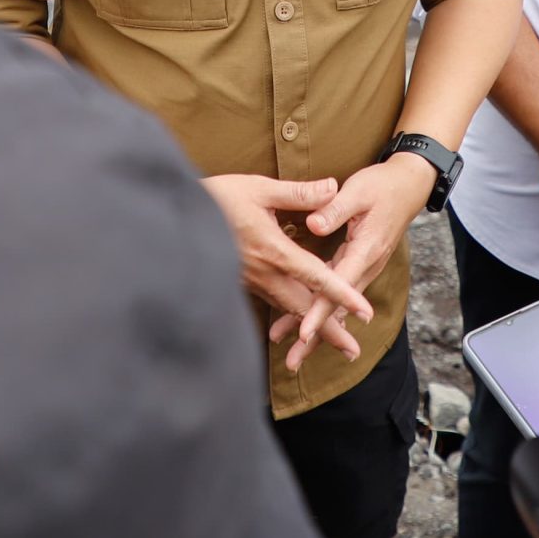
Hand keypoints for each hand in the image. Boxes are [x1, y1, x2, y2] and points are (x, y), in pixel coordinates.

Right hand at [203, 174, 375, 364]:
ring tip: (334, 340)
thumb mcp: (258, 188)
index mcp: (273, 250)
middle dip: (329, 330)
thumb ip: (298, 192)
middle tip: (353, 351)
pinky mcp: (242, 281)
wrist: (173, 218)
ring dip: (311, 326)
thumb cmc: (217, 197)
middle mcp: (263, 273)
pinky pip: (272, 302)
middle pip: (303, 308)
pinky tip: (299, 319)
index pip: (316, 276)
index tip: (364, 312)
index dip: (342, 295)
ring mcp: (250, 280)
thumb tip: (334, 186)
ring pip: (287, 309)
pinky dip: (290, 314)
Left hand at [262, 154, 432, 370]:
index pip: (338, 286)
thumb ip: (333, 209)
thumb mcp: (357, 191)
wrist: (409, 186)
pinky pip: (339, 295)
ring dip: (316, 330)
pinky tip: (305, 325)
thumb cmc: (382, 186)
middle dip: (315, 336)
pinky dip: (323, 312)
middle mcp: (366, 266)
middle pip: (337, 308)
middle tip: (292, 361)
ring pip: (338, 306)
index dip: (319, 311)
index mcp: (365, 250)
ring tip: (292, 354)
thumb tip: (312, 225)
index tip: (302, 332)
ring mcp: (364, 268)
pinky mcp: (359, 266)